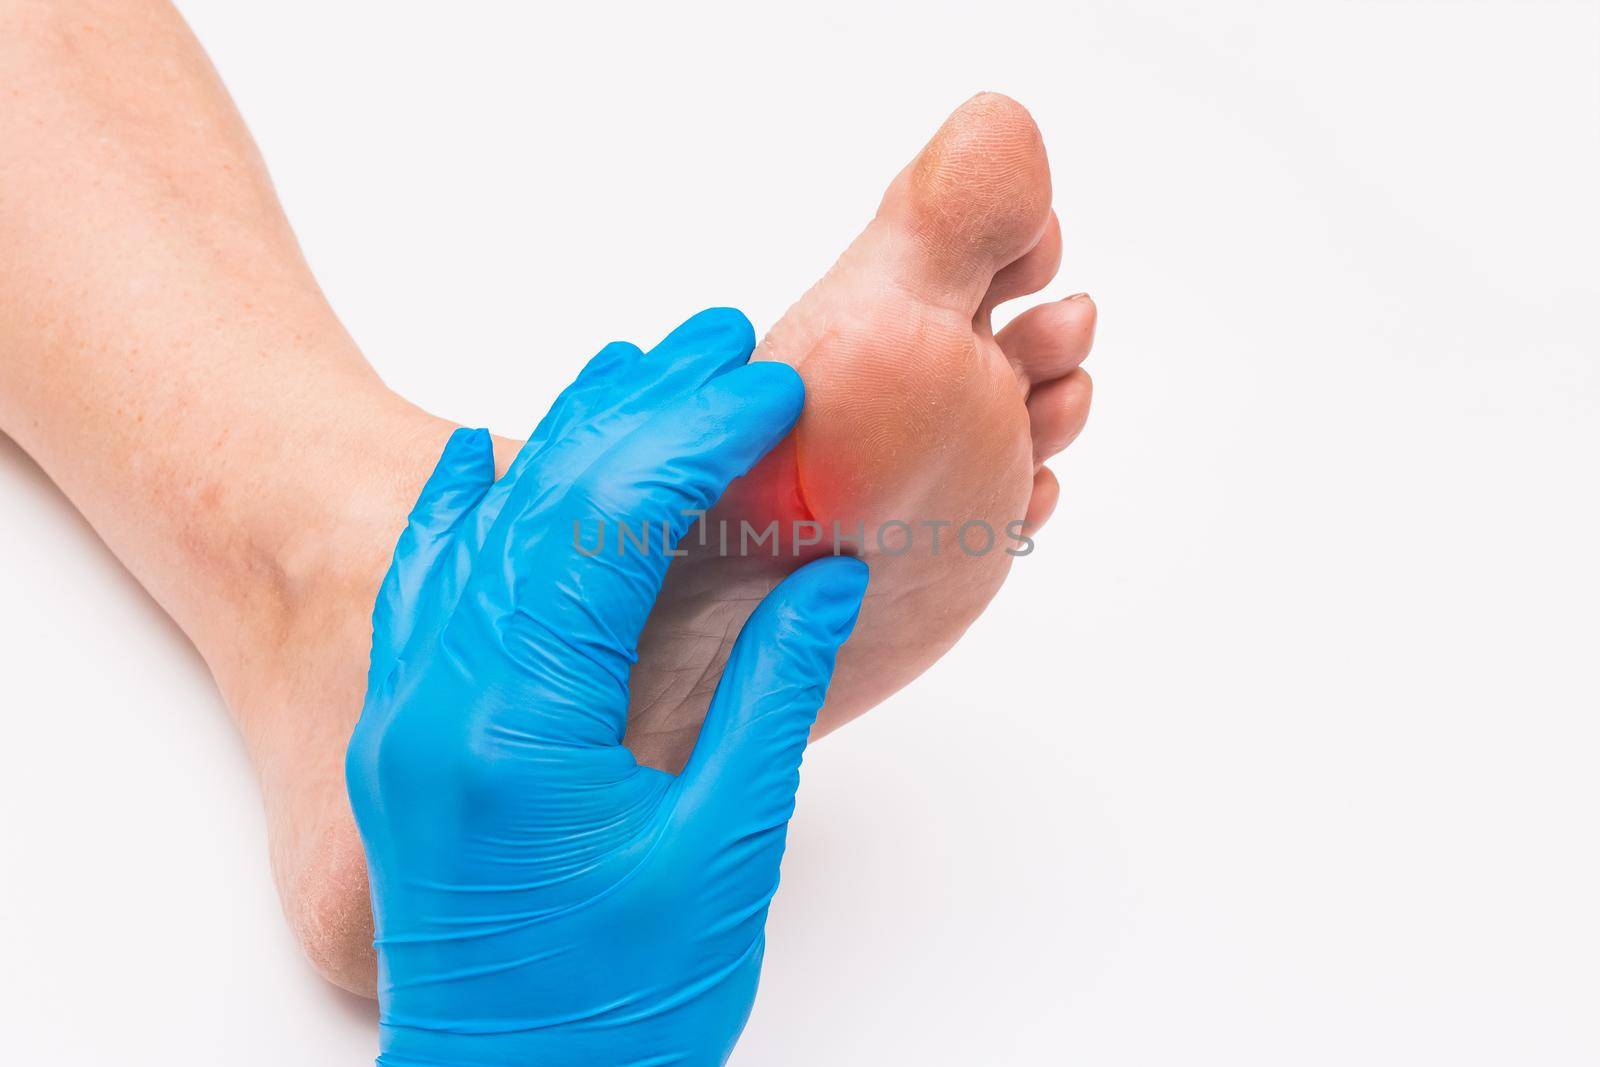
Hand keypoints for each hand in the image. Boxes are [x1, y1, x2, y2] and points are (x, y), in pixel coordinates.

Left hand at [345, 308, 868, 1065]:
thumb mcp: (723, 847)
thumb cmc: (624, 1005)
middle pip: (542, 504)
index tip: (769, 384)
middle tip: (722, 339)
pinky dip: (464, 511)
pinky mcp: (413, 736)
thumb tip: (823, 573)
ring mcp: (414, 714)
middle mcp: (442, 699)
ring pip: (484, 533)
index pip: (608, 526)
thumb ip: (770, 692)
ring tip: (639, 364)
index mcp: (518, 725)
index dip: (695, 438)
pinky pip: (430, 592)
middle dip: (642, 410)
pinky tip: (481, 452)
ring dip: (565, 441)